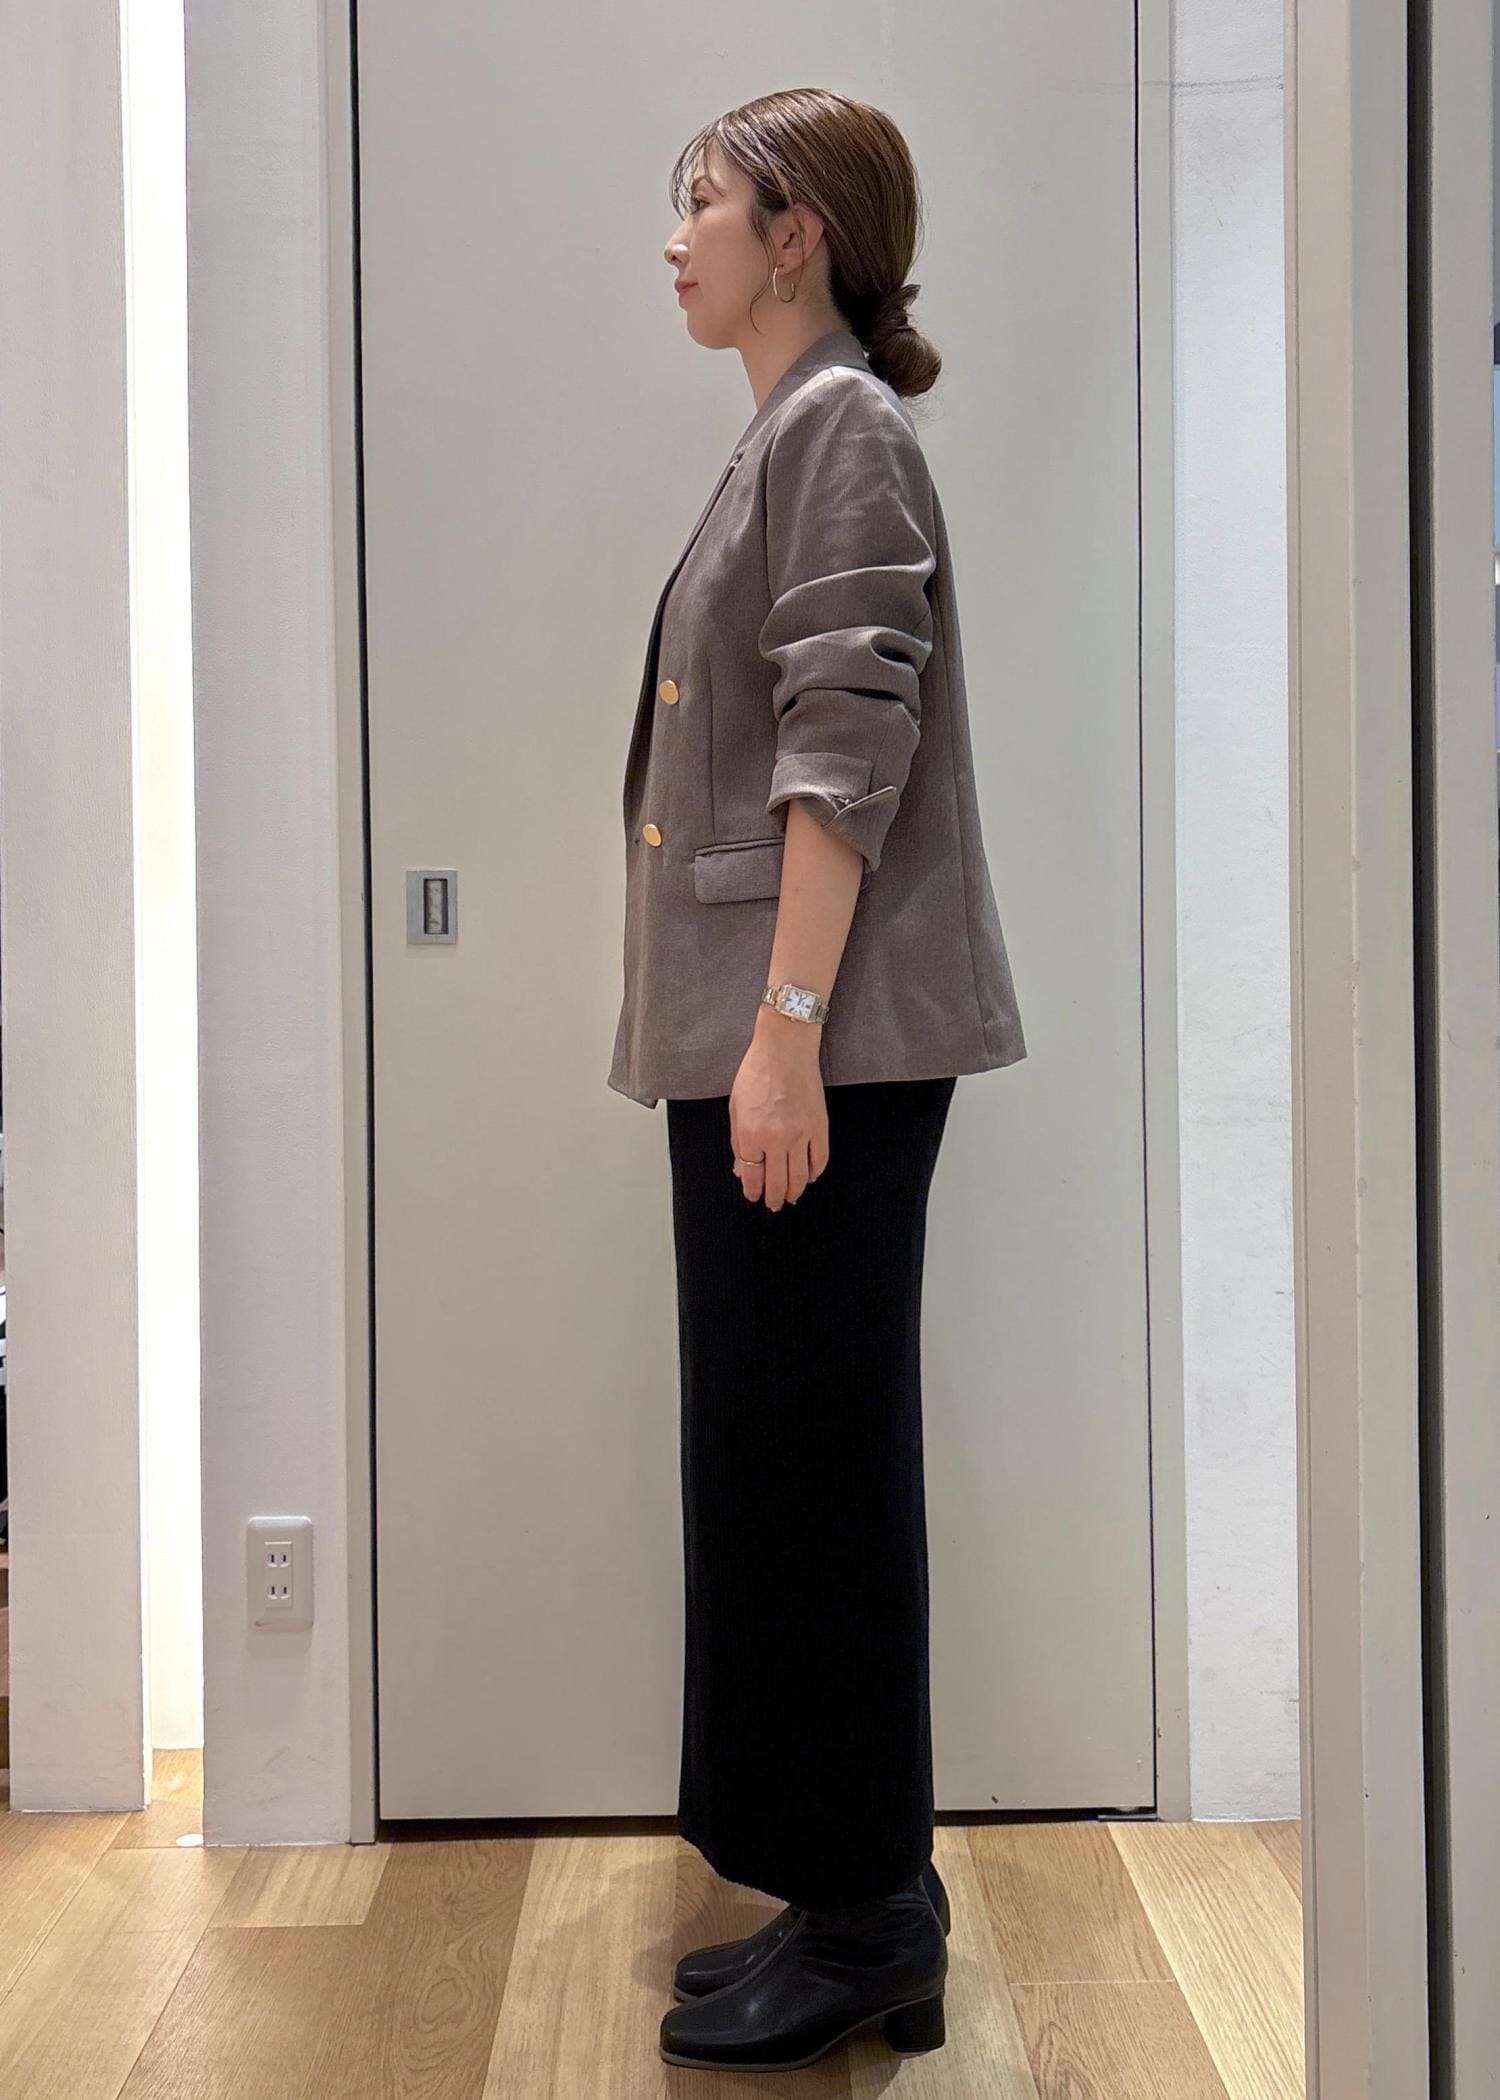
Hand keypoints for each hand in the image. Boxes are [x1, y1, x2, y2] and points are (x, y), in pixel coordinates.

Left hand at [729, 1013, 829, 1209]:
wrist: (785, 1049)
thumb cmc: (757, 1072)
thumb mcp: (736, 1106)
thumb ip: (738, 1141)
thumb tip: (742, 1169)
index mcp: (750, 1134)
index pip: (752, 1176)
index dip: (752, 1191)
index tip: (754, 1196)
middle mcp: (775, 1140)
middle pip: (776, 1182)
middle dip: (773, 1198)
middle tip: (773, 1205)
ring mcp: (800, 1135)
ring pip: (799, 1177)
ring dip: (794, 1192)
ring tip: (791, 1197)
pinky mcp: (819, 1127)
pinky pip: (820, 1160)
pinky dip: (815, 1173)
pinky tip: (810, 1177)